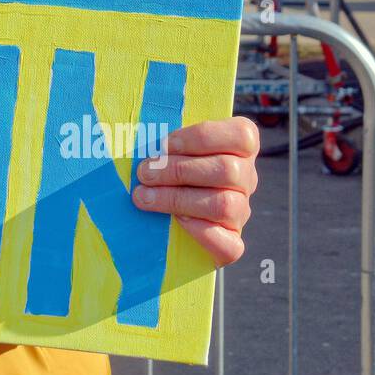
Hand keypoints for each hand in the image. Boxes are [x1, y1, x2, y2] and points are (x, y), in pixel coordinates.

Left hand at [131, 115, 258, 266]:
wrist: (164, 216)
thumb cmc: (162, 166)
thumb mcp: (167, 145)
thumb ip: (163, 137)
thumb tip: (128, 130)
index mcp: (239, 147)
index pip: (241, 135)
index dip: (201, 138)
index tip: (164, 145)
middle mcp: (246, 178)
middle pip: (228, 170)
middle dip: (178, 170)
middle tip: (144, 173)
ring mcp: (241, 211)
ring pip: (225, 204)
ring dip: (177, 199)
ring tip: (144, 197)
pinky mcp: (232, 244)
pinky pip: (229, 244)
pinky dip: (200, 232)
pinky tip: (175, 222)